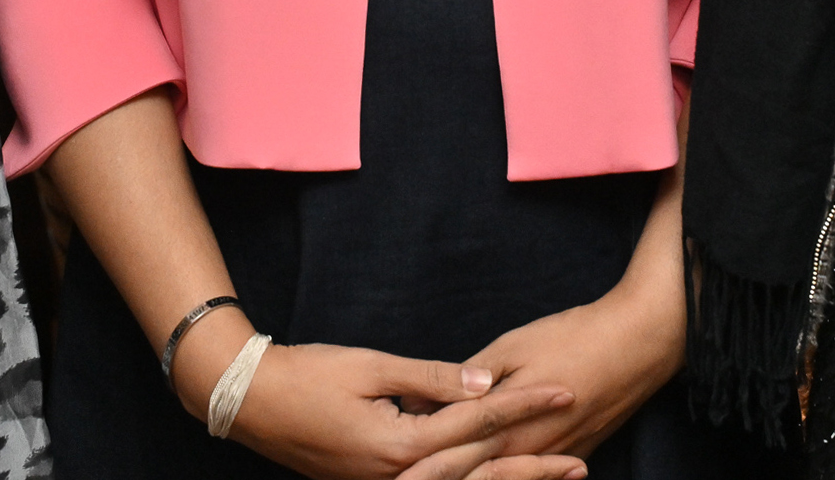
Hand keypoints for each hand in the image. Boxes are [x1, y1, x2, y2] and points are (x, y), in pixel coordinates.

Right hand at [178, 335, 579, 479]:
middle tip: (581, 460)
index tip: (566, 391)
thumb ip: (432, 378)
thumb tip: (485, 382)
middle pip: (479, 472)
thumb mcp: (373, 365)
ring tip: (556, 475)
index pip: (477, 423)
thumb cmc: (310, 375)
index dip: (526, 405)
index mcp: (398, 446)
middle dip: (532, 466)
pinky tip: (499, 475)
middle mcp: (396, 478)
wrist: (253, 404)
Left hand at [393, 268, 685, 479]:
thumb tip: (426, 399)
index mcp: (504, 428)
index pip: (447, 458)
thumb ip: (468, 379)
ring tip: (434, 477)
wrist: (640, 344)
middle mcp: (527, 453)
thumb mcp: (512, 348)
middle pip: (471, 477)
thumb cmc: (573, 337)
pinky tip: (492, 477)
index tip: (386, 470)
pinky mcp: (574, 453)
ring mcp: (553, 458)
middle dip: (435, 478)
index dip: (416, 467)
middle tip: (401, 479)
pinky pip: (533, 477)